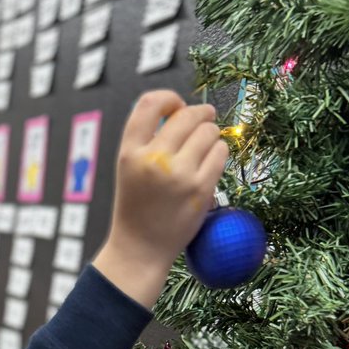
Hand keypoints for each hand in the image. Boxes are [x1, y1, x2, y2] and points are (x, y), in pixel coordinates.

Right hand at [93, 91, 228, 307]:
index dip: (170, 99)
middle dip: (200, 114)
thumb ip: (148, 140)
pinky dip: (219, 153)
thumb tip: (183, 111)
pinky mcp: (200, 188)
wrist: (139, 250)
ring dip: (211, 136)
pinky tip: (210, 163)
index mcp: (130, 152)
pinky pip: (220, 153)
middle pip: (188, 115)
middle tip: (205, 120)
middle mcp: (153, 159)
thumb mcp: (128, 169)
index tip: (177, 107)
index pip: (150, 103)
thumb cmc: (136, 209)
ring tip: (204, 149)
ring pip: (209, 131)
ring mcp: (179, 174)